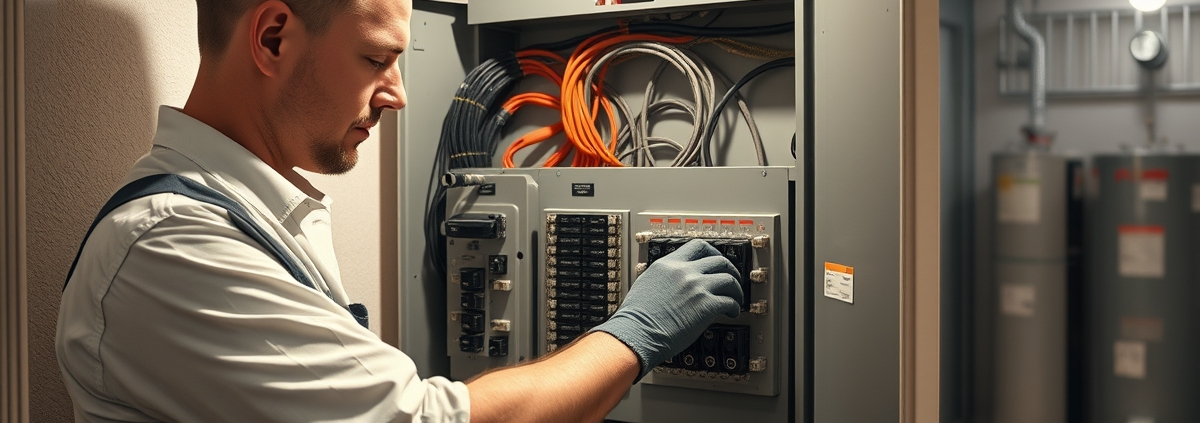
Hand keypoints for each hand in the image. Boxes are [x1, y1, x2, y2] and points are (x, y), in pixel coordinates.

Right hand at [591, 239, 743, 381]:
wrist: (636, 334)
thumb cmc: (636, 318)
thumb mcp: (646, 285)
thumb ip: (664, 279)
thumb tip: (674, 285)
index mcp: (668, 265)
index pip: (697, 247)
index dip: (713, 253)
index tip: (717, 262)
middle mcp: (684, 272)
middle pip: (719, 260)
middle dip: (730, 270)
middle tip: (732, 280)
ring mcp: (696, 287)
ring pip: (729, 279)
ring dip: (736, 290)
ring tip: (735, 300)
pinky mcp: (706, 306)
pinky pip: (730, 301)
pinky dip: (735, 307)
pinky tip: (732, 313)